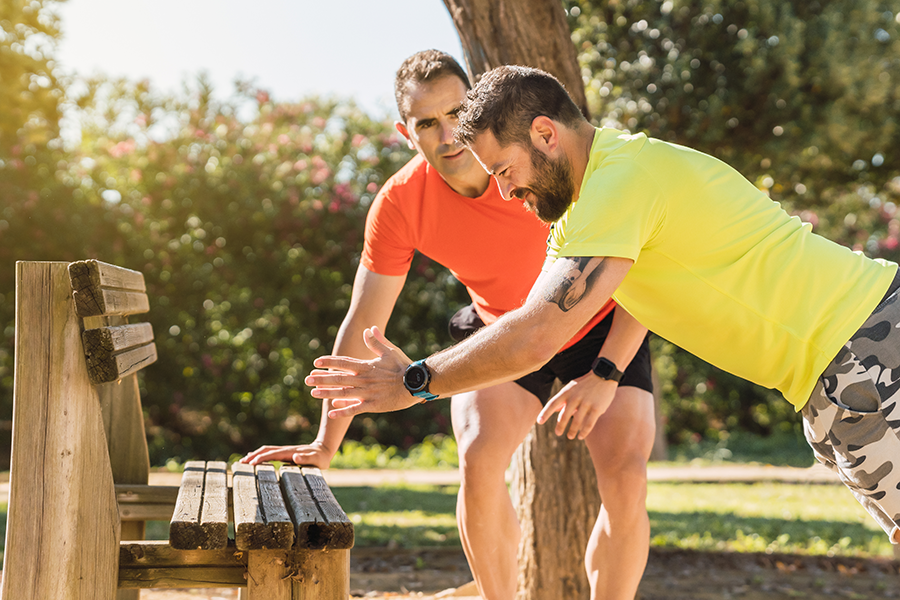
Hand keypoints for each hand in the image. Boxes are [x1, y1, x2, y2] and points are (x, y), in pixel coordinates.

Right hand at [240, 439, 335, 467]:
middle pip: (265, 450)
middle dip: (253, 456)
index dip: (261, 458)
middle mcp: (285, 450)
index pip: (272, 454)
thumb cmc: (321, 458)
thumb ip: (307, 459)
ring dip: (254, 455)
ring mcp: (284, 451)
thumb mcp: (316, 460)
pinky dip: (260, 455)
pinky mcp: (285, 453)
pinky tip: (255, 459)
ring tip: (243, 461)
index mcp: (290, 453)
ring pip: (266, 450)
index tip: (250, 464)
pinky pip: (270, 453)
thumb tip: (295, 457)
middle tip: (240, 464)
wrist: (324, 450)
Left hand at [305, 326, 419, 417]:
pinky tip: (330, 413)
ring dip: (327, 393)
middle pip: (338, 378)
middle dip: (321, 378)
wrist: (416, 383)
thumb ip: (377, 341)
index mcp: (366, 366)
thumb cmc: (404, 367)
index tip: (316, 362)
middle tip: (307, 379)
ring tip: (313, 393)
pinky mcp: (373, 405)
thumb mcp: (390, 351)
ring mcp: (367, 393)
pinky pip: (355, 409)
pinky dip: (342, 411)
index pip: (343, 362)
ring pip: (343, 393)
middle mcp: (364, 379)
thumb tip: (368, 328)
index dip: (329, 362)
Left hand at [537, 372, 616, 439]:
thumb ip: (563, 399)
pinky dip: (584, 432)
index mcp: (567, 392)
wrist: (604, 375)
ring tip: (570, 436)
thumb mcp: (572, 388)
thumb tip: (553, 411)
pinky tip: (581, 436)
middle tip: (558, 433)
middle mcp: (575, 398)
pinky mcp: (597, 408)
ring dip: (572, 431)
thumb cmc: (586, 383)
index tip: (539, 422)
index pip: (552, 403)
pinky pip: (589, 424)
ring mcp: (586, 403)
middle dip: (560, 426)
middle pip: (564, 416)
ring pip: (576, 422)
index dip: (545, 413)